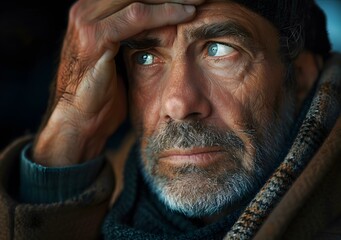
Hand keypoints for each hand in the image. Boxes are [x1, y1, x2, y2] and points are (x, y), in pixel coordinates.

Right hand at [33, 0, 201, 165]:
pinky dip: (164, 13)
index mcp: (91, 12)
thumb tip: (160, 29)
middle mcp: (86, 10)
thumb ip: (133, 38)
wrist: (79, 120)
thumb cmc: (101, 95)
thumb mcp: (117, 59)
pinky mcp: (95, 36)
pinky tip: (187, 14)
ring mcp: (87, 21)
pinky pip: (137, 16)